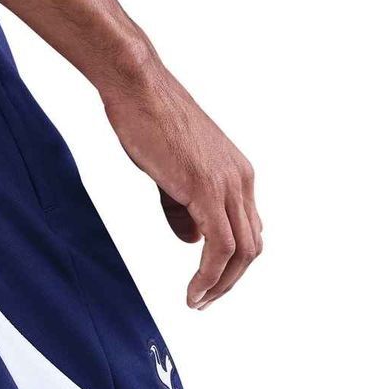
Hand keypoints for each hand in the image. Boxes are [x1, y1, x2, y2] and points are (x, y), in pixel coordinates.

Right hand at [101, 63, 262, 308]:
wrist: (136, 87)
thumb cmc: (146, 118)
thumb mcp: (169, 169)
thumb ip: (181, 207)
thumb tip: (192, 241)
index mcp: (235, 172)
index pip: (246, 228)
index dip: (230, 260)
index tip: (207, 280)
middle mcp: (240, 179)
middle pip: (251, 245)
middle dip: (229, 279)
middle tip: (203, 298)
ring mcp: (227, 183)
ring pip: (242, 251)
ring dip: (221, 283)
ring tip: (197, 301)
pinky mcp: (206, 188)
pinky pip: (220, 246)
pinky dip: (209, 275)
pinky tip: (193, 290)